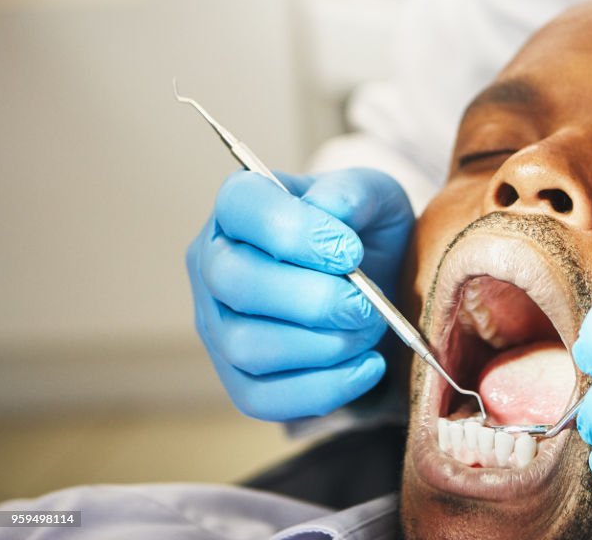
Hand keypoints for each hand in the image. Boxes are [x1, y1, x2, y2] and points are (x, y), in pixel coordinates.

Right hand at [186, 168, 413, 420]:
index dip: (294, 231)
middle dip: (312, 300)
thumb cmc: (364, 231)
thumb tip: (329, 209)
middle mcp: (213, 262)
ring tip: (370, 329)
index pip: (241, 206)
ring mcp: (218, 324)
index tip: (350, 252)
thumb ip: (353, 192)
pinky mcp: (237, 378)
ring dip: (323, 345)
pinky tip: (368, 367)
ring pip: (246, 346)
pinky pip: (262, 399)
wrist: (379, 282)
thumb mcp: (374, 196)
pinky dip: (323, 389)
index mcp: (240, 205)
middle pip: (235, 282)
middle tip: (367, 304)